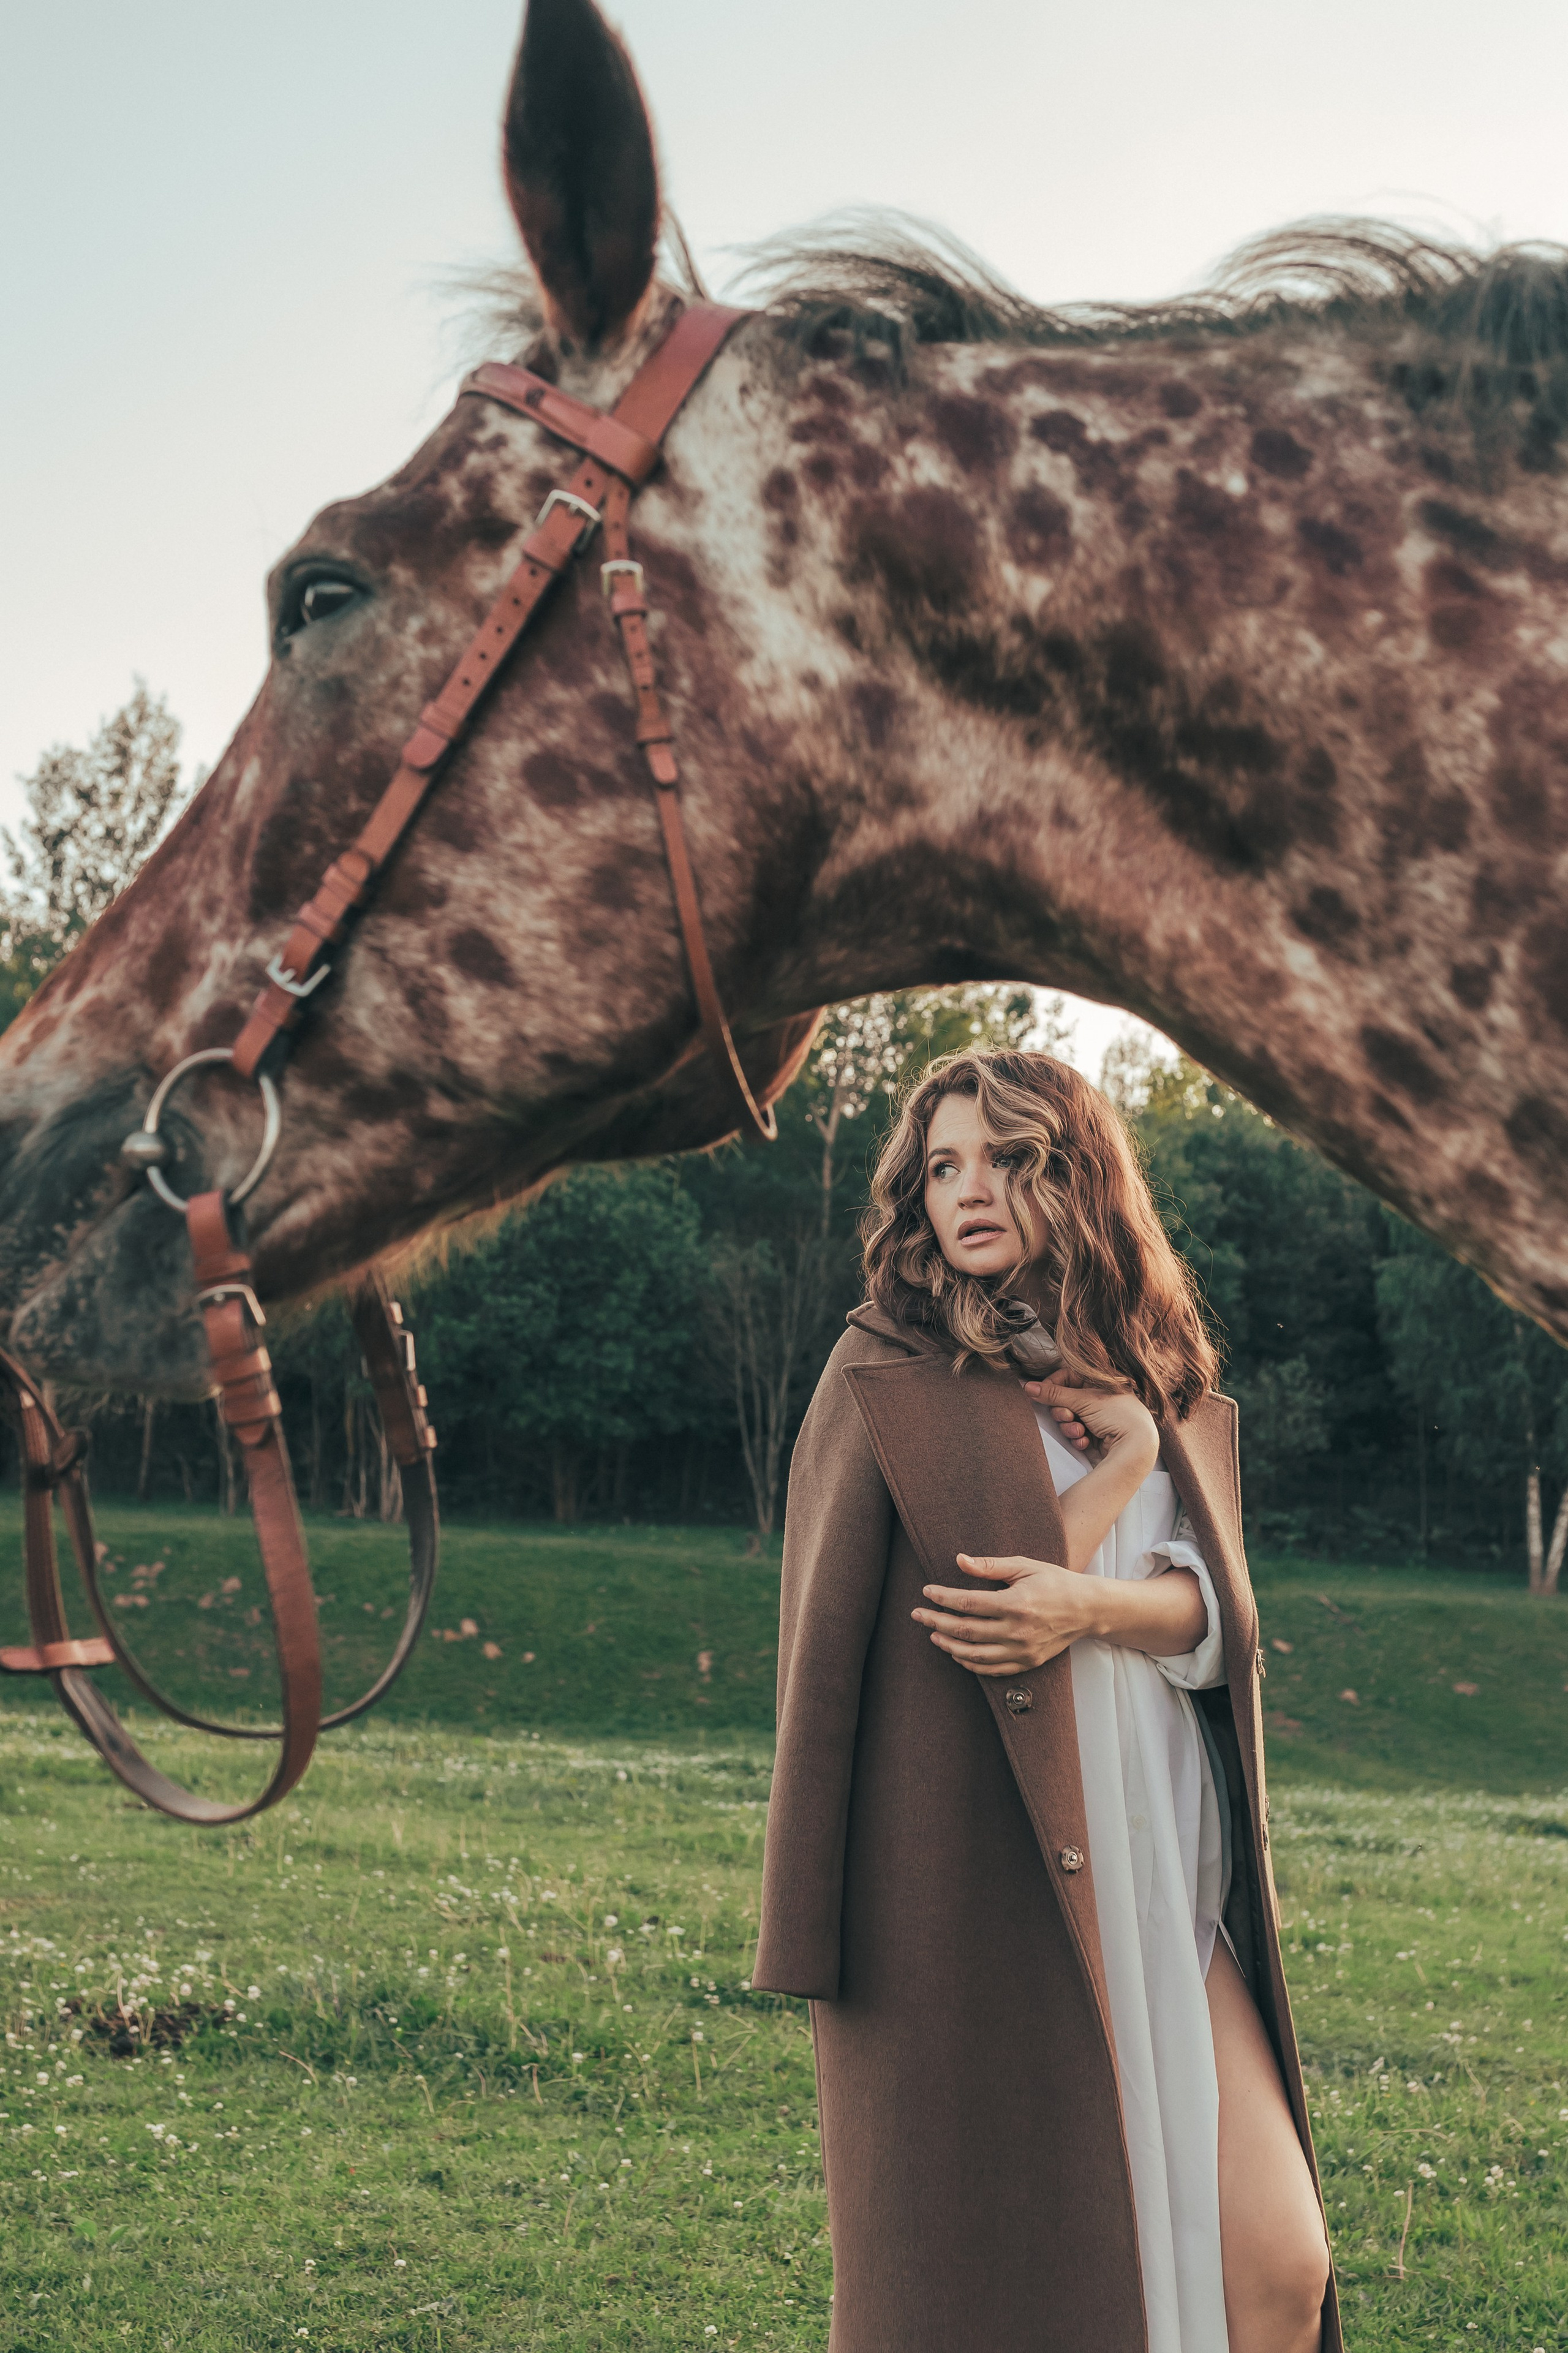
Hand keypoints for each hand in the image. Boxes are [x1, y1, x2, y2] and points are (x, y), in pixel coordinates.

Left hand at [912, 1553, 1091, 1676]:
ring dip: (949, 1645)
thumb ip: (991, 1566)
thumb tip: (959, 1560)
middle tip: (917, 1615)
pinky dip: (970, 1663)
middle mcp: (1017, 1631)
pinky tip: (957, 1653)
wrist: (1087, 1609)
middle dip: (936, 1621)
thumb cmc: (1054, 1582)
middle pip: (966, 1630)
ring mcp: (1022, 1650)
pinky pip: (991, 1669)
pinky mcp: (1027, 1662)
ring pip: (975, 1654)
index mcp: (1015, 1603)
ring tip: (933, 1634)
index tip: (926, 1592)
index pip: (968, 1603)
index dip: (943, 1598)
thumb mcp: (1025, 1566)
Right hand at [1022, 1376, 1158, 1473]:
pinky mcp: (1095, 1435)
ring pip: (1068, 1419)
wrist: (1136, 1447)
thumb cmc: (1118, 1416)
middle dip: (1062, 1411)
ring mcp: (1097, 1417)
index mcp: (1100, 1381)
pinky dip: (1078, 1438)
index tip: (1042, 1393)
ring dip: (1069, 1427)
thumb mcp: (1084, 1400)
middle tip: (1067, 1416)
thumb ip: (1053, 1394)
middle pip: (1065, 1400)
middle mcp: (1098, 1398)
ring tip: (1079, 1431)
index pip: (1067, 1376)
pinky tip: (1086, 1441)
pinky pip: (1076, 1433)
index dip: (1053, 1385)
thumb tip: (1028, 1386)